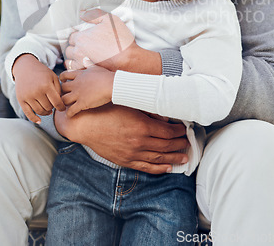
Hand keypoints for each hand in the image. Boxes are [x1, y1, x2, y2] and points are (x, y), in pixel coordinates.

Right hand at [13, 54, 64, 122]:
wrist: (25, 67)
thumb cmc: (42, 73)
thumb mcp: (53, 77)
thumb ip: (59, 89)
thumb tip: (61, 104)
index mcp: (46, 85)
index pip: (57, 102)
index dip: (61, 107)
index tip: (63, 108)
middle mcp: (36, 92)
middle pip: (48, 107)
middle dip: (52, 107)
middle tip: (53, 105)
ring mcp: (28, 96)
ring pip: (40, 111)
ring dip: (45, 112)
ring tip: (48, 109)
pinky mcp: (21, 100)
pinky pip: (28, 113)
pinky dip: (34, 119)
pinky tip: (39, 121)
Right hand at [54, 104, 189, 173]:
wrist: (85, 125)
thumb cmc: (105, 110)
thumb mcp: (128, 104)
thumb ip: (147, 111)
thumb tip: (164, 117)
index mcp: (142, 126)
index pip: (168, 132)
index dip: (179, 131)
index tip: (185, 129)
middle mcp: (139, 142)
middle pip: (166, 145)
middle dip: (179, 144)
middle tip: (189, 143)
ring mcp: (132, 154)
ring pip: (158, 158)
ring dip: (173, 158)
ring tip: (185, 158)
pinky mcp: (125, 161)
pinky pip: (145, 167)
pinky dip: (158, 168)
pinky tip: (167, 168)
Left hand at [60, 65, 113, 116]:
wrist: (112, 84)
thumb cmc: (105, 75)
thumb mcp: (95, 67)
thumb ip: (88, 64)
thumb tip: (86, 59)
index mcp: (79, 75)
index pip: (64, 75)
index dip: (61, 79)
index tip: (62, 82)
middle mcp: (76, 84)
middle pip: (62, 88)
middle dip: (61, 92)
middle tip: (63, 96)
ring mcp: (78, 94)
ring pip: (63, 100)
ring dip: (63, 104)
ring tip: (64, 106)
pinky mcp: (82, 103)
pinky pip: (71, 110)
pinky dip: (69, 114)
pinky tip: (69, 115)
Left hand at [64, 8, 134, 70]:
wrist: (128, 59)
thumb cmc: (120, 40)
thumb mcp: (110, 20)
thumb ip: (94, 15)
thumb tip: (81, 13)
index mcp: (82, 37)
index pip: (72, 36)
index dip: (78, 36)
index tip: (85, 37)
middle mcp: (78, 50)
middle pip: (69, 48)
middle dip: (75, 47)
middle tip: (84, 47)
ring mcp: (81, 62)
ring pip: (69, 60)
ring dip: (73, 58)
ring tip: (81, 56)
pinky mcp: (86, 72)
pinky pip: (73, 70)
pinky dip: (75, 67)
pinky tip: (82, 64)